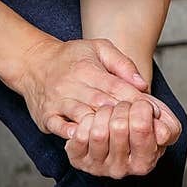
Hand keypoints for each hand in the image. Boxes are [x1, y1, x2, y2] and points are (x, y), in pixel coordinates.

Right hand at [15, 35, 159, 137]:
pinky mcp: (46, 116)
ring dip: (102, 126)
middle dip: (124, 116)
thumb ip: (122, 64)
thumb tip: (142, 84)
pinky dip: (70, 133)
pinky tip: (85, 137)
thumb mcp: (98, 48)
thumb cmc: (71, 57)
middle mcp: (72, 86)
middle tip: (143, 129)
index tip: (154, 112)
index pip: (116, 87)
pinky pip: (58, 127)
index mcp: (87, 69)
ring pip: (82, 116)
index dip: (136, 100)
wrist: (32, 62)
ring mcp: (58, 102)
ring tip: (121, 137)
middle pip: (102, 104)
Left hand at [64, 97, 176, 177]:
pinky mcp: (78, 160)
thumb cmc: (139, 125)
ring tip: (109, 110)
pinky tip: (94, 119)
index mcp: (145, 162)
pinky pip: (80, 135)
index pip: (142, 128)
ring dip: (104, 112)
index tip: (141, 105)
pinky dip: (87, 120)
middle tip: (124, 106)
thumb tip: (162, 135)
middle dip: (122, 107)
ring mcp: (98, 167)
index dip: (142, 107)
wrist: (113, 131)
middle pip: (119, 127)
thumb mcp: (160, 124)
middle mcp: (121, 170)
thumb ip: (168, 126)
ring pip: (98, 132)